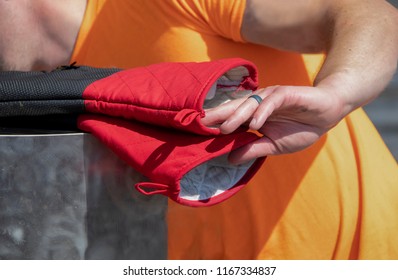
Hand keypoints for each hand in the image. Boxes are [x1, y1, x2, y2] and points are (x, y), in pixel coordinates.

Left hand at [202, 85, 344, 163]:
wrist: (327, 114)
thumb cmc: (300, 129)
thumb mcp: (273, 145)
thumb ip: (252, 150)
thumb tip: (229, 159)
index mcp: (252, 116)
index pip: (230, 120)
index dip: (215, 125)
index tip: (197, 134)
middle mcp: (257, 104)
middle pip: (233, 109)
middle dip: (216, 116)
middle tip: (198, 124)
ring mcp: (270, 98)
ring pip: (249, 104)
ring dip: (236, 117)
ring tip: (224, 129)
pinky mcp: (285, 94)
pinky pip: (271, 102)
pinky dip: (262, 113)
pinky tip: (255, 124)